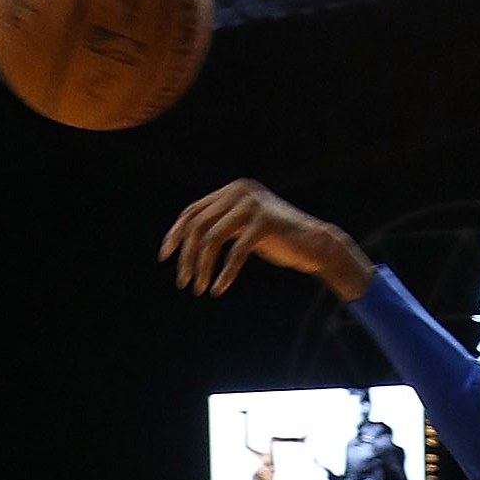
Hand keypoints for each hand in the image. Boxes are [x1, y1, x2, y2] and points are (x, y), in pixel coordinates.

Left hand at [161, 179, 371, 300]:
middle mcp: (240, 191)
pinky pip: (235, 253)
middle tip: (185, 282)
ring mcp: (252, 205)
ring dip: (202, 267)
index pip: (193, 211)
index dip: (176, 234)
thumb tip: (188, 241)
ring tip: (199, 289)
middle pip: (198, 225)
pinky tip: (219, 289)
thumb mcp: (244, 227)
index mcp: (232, 190)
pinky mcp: (264, 223)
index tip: (165, 257)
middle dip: (187, 257)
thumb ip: (221, 225)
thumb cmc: (278, 240)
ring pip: (212, 238)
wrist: (314, 244)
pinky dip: (224, 274)